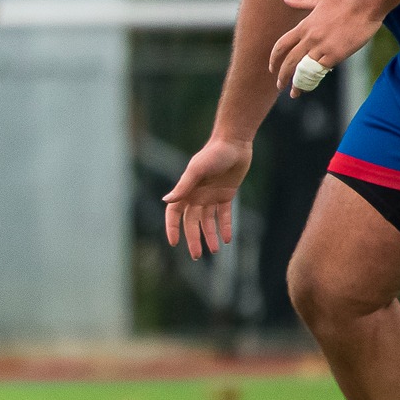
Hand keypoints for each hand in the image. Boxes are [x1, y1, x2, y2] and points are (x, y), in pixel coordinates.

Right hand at [163, 135, 253, 258]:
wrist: (234, 144)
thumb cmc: (213, 154)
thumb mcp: (196, 170)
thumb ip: (183, 186)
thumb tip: (166, 201)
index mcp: (186, 191)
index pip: (174, 214)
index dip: (172, 228)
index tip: (174, 243)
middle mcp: (196, 196)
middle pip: (192, 222)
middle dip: (193, 239)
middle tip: (196, 256)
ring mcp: (211, 196)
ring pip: (208, 221)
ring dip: (210, 236)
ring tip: (215, 251)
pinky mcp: (226, 195)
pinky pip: (224, 215)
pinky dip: (225, 227)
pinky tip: (228, 239)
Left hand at [270, 0, 380, 94]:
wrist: (366, 5)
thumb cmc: (345, 1)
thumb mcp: (319, 0)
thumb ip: (300, 2)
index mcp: (304, 27)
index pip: (281, 46)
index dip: (274, 59)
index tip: (272, 68)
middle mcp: (309, 39)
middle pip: (289, 61)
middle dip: (282, 76)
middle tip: (279, 85)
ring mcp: (322, 47)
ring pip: (304, 69)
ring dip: (298, 82)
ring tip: (294, 92)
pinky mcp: (336, 54)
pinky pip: (322, 70)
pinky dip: (316, 78)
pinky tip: (312, 85)